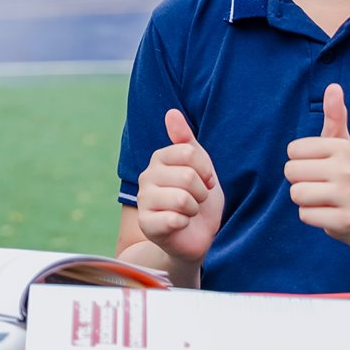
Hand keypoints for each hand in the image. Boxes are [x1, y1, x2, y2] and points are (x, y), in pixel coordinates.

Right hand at [137, 110, 223, 262]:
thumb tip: (171, 112)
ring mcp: (144, 200)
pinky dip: (185, 224)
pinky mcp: (147, 224)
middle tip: (197, 200)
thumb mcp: (200, 166)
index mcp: (160, 158)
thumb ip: (186, 140)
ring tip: (189, 212)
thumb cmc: (198, 199)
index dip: (205, 170)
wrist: (194, 237)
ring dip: (194, 209)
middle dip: (202, 193)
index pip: (189, 152)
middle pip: (188, 177)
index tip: (204, 181)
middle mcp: (147, 176)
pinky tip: (180, 225)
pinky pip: (174, 219)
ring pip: (183, 199)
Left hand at [284, 84, 349, 243]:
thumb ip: (335, 116)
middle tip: (321, 184)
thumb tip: (333, 86)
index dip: (300, 160)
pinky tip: (328, 212)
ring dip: (304, 199)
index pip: (293, 150)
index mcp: (344, 147)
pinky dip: (311, 216)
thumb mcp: (341, 143)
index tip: (320, 166)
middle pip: (291, 172)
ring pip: (296, 194)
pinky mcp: (344, 220)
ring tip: (323, 198)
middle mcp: (348, 169)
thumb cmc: (346, 173)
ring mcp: (348, 196)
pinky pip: (304, 215)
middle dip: (300, 180)